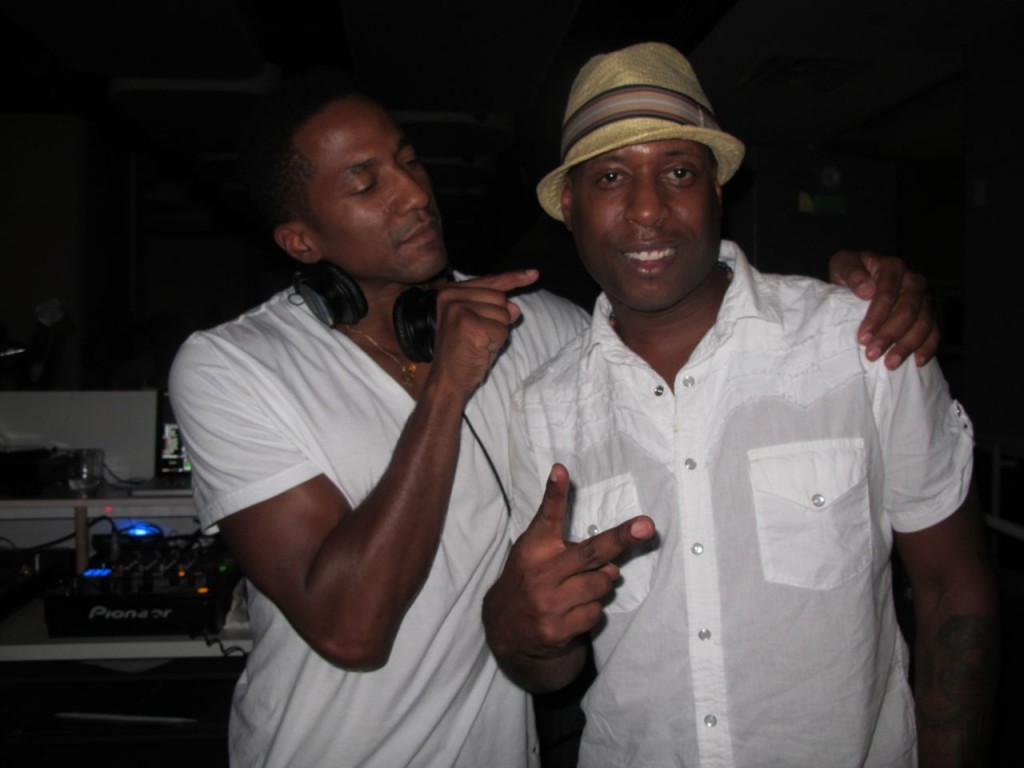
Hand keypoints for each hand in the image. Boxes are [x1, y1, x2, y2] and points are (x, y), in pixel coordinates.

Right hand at [429, 269, 538, 393]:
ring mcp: (459, 309)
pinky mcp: (470, 325)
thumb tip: (515, 308)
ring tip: (477, 344)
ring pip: (503, 314)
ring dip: (497, 333)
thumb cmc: (463, 354)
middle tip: (477, 337)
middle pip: (500, 297)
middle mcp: (451, 296)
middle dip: (498, 320)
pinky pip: (502, 330)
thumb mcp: (480, 325)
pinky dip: (497, 343)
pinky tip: (480, 349)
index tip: (534, 274)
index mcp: (450, 292)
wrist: (447, 379)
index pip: (489, 281)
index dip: (513, 278)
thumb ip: (496, 310)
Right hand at [483, 464, 654, 674]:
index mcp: (534, 548)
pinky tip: (572, 611)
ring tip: (578, 589)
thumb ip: (568, 548)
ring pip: (601, 585)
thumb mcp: (535, 553)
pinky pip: (596, 612)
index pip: (547, 517)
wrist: (505, 628)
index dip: (555, 493)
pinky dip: (591, 610)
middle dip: (621, 538)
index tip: (561, 470)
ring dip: (601, 585)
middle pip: (591, 552)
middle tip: (646, 526)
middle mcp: (541, 573)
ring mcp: (548, 603)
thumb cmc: (530, 579)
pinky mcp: (557, 629)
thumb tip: (612, 567)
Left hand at [828, 250, 939, 368]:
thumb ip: (851, 272)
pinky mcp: (929, 314)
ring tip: (889, 364)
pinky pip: (935, 331)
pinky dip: (928, 347)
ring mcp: (924, 298)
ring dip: (907, 345)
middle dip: (890, 334)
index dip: (876, 316)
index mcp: (892, 267)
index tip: (863, 337)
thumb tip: (866, 291)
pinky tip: (918, 361)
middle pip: (908, 310)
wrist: (861, 279)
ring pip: (923, 323)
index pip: (888, 293)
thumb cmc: (851, 274)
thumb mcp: (842, 265)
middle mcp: (913, 281)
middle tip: (872, 354)